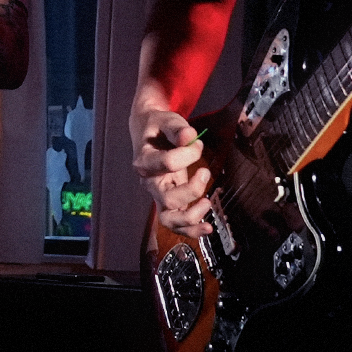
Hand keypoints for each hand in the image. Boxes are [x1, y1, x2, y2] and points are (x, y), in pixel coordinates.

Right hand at [130, 107, 212, 237]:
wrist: (148, 132)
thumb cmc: (158, 128)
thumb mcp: (166, 120)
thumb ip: (177, 129)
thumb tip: (189, 136)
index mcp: (145, 160)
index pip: (168, 163)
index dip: (188, 153)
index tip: (196, 142)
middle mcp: (149, 182)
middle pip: (168, 198)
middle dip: (192, 189)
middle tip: (204, 171)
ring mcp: (158, 195)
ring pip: (169, 219)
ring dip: (191, 217)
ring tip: (207, 203)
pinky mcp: (168, 202)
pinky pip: (176, 224)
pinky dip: (191, 230)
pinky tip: (207, 227)